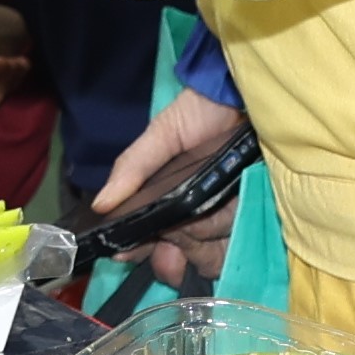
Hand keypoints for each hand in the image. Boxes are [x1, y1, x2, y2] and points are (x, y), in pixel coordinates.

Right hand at [88, 85, 247, 288]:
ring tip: (218, 202)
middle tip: (180, 233)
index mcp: (166, 204)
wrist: (245, 100)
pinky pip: (239, 245)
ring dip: (207, 235)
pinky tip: (234, 215)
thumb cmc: (200, 113)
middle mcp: (194, 217)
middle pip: (180, 254)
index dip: (140, 251)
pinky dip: (234, 238)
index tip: (127, 252)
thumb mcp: (161, 135)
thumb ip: (132, 167)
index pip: (149, 241)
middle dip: (176, 248)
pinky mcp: (254, 219)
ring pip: (208, 253)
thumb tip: (100, 205)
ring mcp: (225, 220)